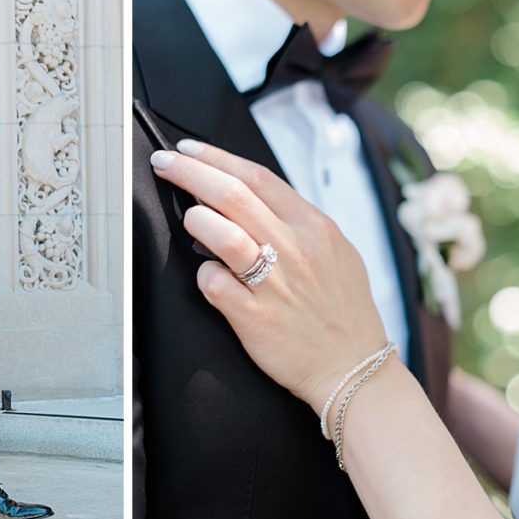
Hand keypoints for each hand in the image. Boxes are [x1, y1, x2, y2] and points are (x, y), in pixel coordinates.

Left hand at [150, 139, 388, 410]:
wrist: (354, 368)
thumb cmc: (341, 310)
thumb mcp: (335, 252)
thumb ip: (296, 223)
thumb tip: (251, 198)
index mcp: (315, 226)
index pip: (257, 177)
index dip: (216, 158)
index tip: (188, 150)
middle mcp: (295, 249)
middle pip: (232, 194)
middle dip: (190, 172)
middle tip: (164, 163)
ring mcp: (275, 283)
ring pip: (221, 234)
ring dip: (196, 219)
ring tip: (188, 217)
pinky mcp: (255, 317)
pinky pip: (214, 284)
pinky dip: (204, 274)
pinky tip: (209, 275)